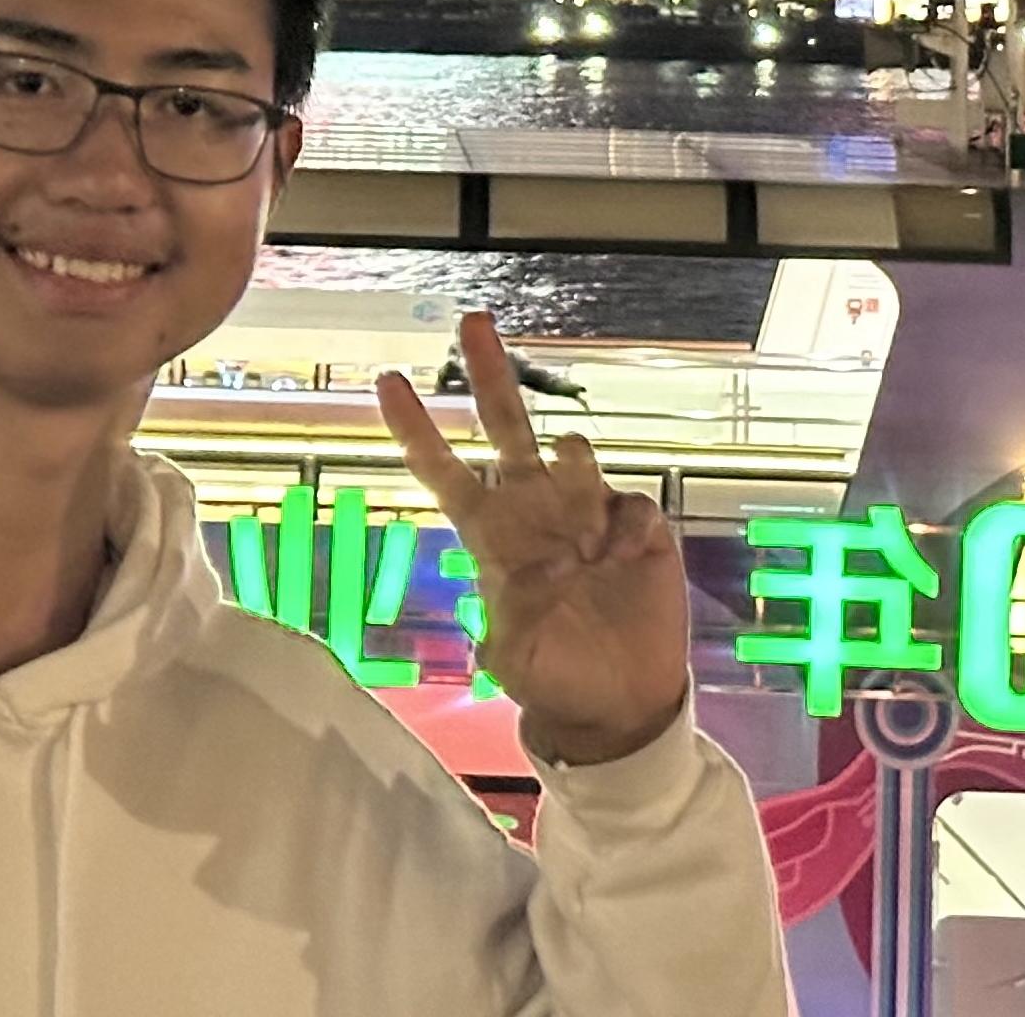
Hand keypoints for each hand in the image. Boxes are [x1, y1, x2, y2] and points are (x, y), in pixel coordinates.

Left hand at [377, 309, 691, 765]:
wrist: (620, 703)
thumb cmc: (555, 677)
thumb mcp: (515, 660)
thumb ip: (508, 628)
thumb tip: (518, 592)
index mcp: (493, 536)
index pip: (445, 472)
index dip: (416, 428)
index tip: (389, 380)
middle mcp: (535, 511)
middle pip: (506, 427)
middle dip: (490, 373)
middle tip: (473, 322)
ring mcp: (586, 514)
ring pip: (571, 457)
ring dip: (570, 467)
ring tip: (576, 500)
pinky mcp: (635, 529)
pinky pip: (627, 506)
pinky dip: (622, 527)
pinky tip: (621, 561)